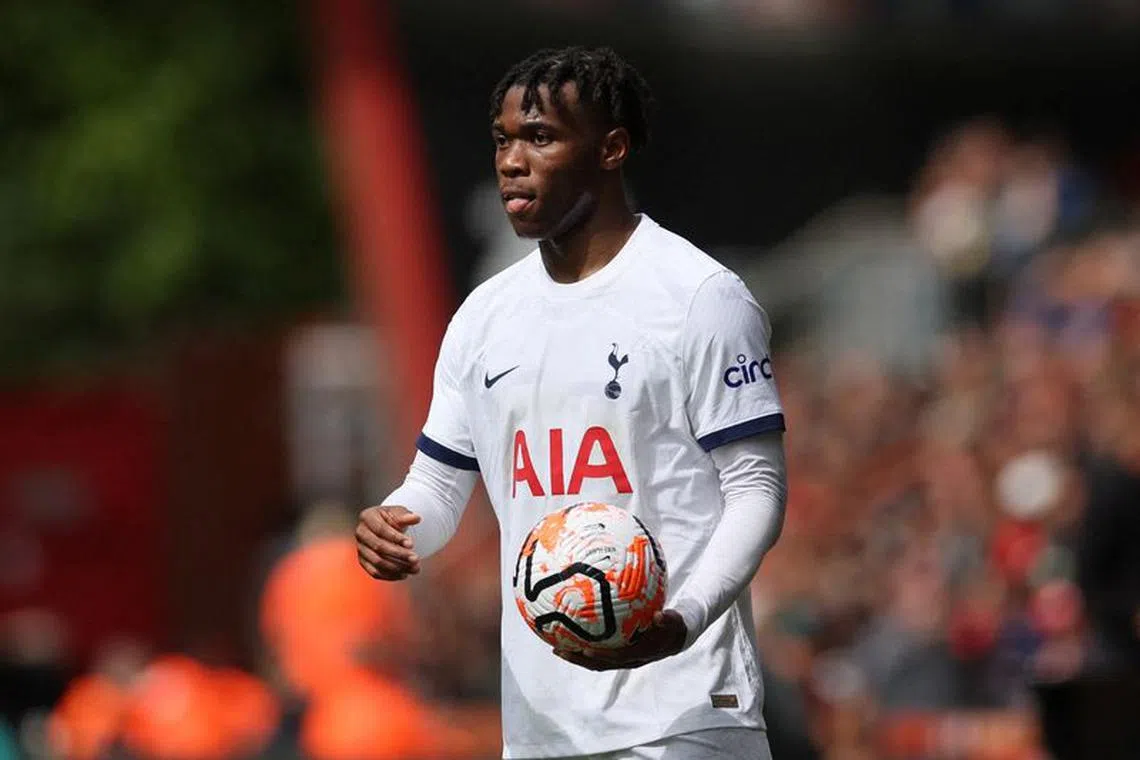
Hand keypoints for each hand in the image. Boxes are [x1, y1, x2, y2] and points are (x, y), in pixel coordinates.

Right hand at [356, 505, 421, 580]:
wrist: (386, 526)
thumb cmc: (392, 518)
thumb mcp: (399, 513)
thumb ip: (406, 516)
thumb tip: (416, 518)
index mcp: (367, 517)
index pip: (381, 529)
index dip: (396, 538)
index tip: (412, 544)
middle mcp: (360, 533)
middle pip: (378, 547)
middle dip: (399, 554)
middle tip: (416, 559)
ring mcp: (360, 548)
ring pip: (377, 562)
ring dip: (397, 567)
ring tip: (415, 568)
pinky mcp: (363, 561)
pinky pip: (374, 572)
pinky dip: (390, 575)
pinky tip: (404, 574)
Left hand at [553, 610, 686, 670]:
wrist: (674, 637)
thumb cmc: (671, 626)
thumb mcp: (672, 622)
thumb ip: (667, 619)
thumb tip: (660, 615)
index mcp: (640, 653)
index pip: (618, 658)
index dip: (602, 656)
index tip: (586, 650)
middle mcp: (627, 659)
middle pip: (600, 664)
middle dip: (579, 659)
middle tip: (559, 650)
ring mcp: (621, 658)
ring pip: (596, 662)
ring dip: (576, 656)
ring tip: (556, 648)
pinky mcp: (617, 652)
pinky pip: (598, 653)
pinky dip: (582, 647)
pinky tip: (569, 636)